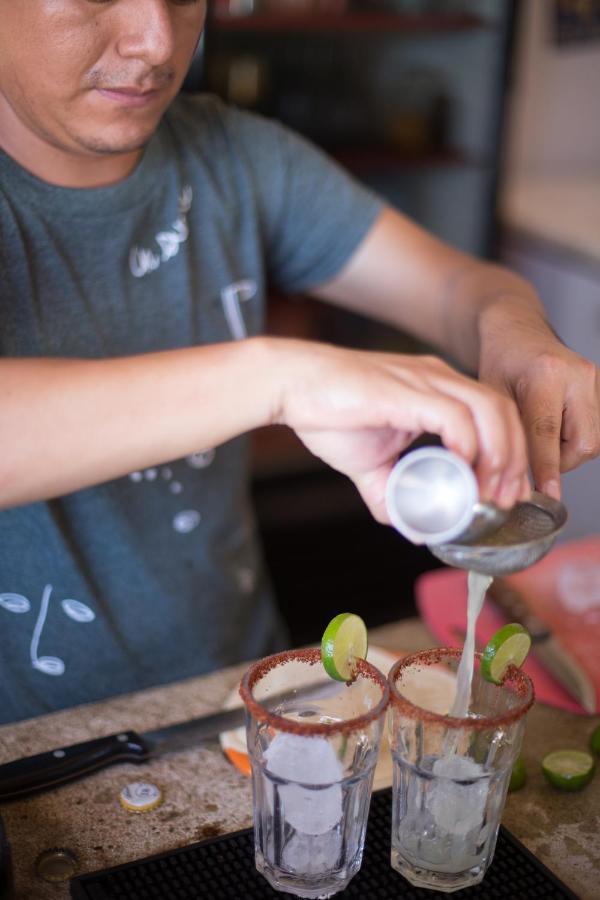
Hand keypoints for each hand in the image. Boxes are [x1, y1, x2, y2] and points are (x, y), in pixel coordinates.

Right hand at [271, 339, 529, 523]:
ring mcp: (425, 380)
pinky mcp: (406, 389)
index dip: (510, 454)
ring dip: (498, 454)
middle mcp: (438, 377)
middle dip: (515, 458)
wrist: (288, 384)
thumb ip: (390, 492)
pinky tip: (459, 473)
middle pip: (504, 411)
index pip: (495, 415)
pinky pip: (454, 415)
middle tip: (505, 499)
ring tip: (486, 492)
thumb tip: (410, 525)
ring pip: (490, 410)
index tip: (504, 493)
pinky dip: (467, 446)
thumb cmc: (324, 413)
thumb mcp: (367, 464)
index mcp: (436, 388)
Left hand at [478, 308, 599, 499]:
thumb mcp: (493, 398)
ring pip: (592, 440)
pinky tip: (553, 425)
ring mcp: (594, 380)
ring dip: (566, 449)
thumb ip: (508, 435)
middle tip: (534, 451)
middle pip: (583, 443)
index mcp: (546, 375)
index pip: (548, 435)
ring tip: (541, 433)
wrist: (517, 331)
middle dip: (559, 459)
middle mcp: (578, 375)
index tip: (548, 494)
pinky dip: (572, 437)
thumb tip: (519, 481)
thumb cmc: (500, 362)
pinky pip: (593, 428)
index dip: (547, 469)